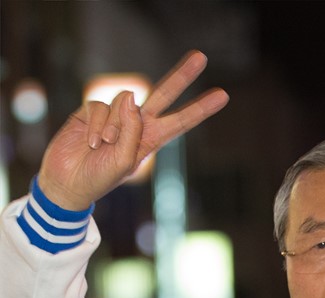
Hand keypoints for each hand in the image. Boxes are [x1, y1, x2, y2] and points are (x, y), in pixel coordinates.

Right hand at [37, 50, 228, 209]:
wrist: (69, 181)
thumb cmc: (100, 178)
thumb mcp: (124, 161)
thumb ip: (132, 131)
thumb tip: (131, 98)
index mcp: (151, 139)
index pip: (180, 121)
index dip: (200, 109)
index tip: (223, 96)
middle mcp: (136, 125)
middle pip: (163, 94)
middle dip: (182, 76)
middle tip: (202, 57)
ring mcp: (115, 116)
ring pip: (124, 102)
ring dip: (113, 127)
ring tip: (103, 146)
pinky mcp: (93, 111)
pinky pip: (100, 106)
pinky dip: (97, 125)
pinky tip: (91, 142)